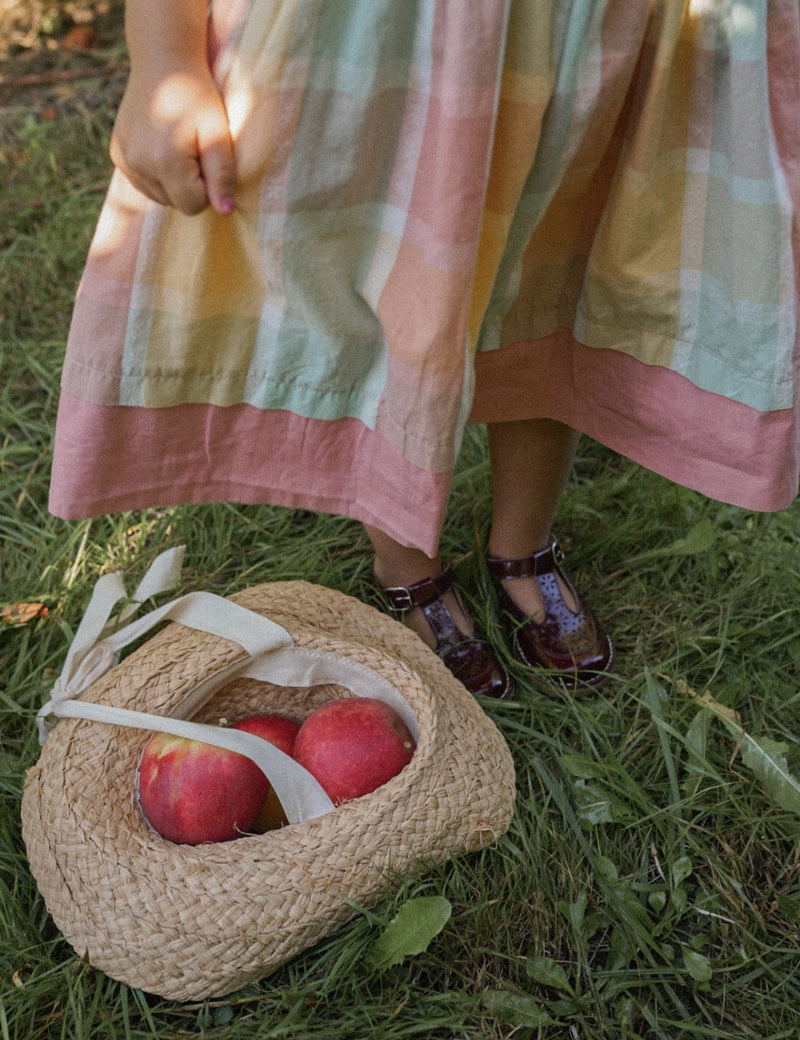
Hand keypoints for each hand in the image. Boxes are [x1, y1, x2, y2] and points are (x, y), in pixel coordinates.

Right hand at [110, 63, 236, 215]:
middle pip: (175, 204)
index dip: (208, 188)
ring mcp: (124, 161)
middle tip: (195, 151)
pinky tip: (161, 147)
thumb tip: (224, 212)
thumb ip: (222, 174)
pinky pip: (143, 183)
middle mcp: (139, 165)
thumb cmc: (198, 94)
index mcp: (166, 162)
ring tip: (178, 147)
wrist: (162, 60)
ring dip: (173, 183)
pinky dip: (156, 174)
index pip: (193, 206)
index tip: (209, 161)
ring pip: (158, 197)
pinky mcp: (117, 155)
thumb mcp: (219, 132)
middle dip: (190, 187)